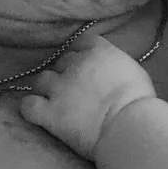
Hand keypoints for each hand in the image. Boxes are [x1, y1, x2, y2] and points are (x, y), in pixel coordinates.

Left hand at [18, 34, 156, 161]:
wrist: (128, 126)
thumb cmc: (139, 102)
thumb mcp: (134, 71)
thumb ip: (116, 66)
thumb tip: (111, 71)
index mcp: (98, 51)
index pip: (81, 42)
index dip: (82, 54)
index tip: (88, 67)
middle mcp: (75, 64)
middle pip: (62, 62)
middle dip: (66, 74)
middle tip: (76, 92)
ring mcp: (59, 88)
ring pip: (41, 80)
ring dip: (46, 89)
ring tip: (55, 102)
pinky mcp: (49, 112)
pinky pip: (28, 105)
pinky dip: (31, 108)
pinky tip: (39, 114)